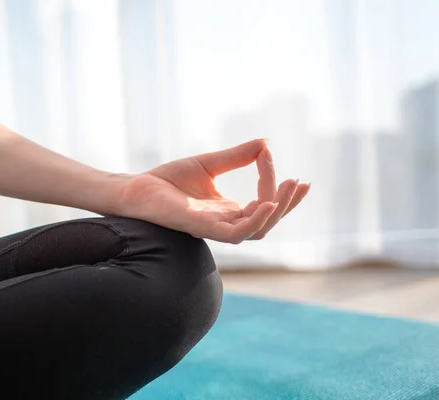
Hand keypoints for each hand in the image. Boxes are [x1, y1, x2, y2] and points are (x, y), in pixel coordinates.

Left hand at [118, 139, 309, 243]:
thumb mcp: (209, 164)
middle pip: (268, 221)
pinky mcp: (202, 228)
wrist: (137, 188)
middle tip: (301, 183)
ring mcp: (216, 227)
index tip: (271, 155)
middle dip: (288, 203)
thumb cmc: (168, 180)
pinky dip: (255, 221)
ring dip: (278, 210)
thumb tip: (265, 143)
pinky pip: (236, 233)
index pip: (264, 204)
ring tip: (290, 186)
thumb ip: (237, 156)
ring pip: (258, 229)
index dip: (277, 186)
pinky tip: (268, 203)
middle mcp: (226, 222)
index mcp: (229, 210)